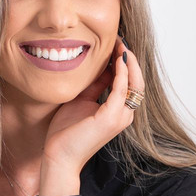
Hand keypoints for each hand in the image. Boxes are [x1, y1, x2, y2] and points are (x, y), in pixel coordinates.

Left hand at [41, 32, 144, 168]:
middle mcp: (124, 115)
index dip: (124, 61)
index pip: (129, 82)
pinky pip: (121, 88)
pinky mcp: (111, 117)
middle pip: (136, 80)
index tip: (115, 43)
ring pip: (133, 83)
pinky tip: (116, 58)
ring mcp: (120, 117)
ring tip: (119, 43)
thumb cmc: (67, 132)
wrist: (59, 156)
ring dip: (127, 60)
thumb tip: (102, 67)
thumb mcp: (82, 100)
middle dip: (129, 57)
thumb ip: (95, 85)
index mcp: (118, 112)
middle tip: (120, 38)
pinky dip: (121, 71)